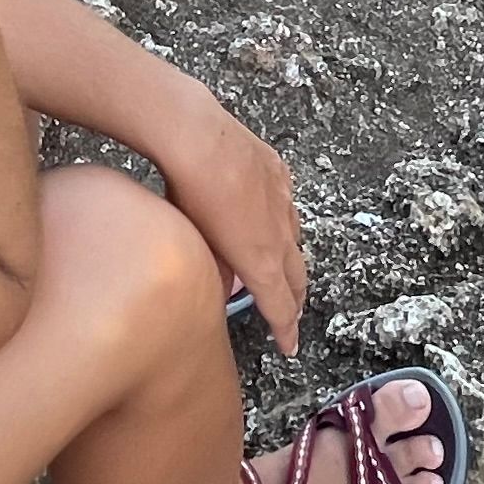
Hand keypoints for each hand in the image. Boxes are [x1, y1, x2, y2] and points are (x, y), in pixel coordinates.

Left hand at [145, 84, 307, 355]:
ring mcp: (282, 198)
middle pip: (296, 277)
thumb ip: (214, 269)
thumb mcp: (196, 243)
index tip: (290, 347)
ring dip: (289, 259)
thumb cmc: (187, 193)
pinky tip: (271, 217)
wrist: (196, 136)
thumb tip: (220, 280)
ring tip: (282, 271)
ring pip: (294, 238)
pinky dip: (280, 218)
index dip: (286, 329)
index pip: (280, 305)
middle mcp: (279, 232)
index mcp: (260, 259)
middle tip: (291, 316)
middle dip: (295, 301)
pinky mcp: (277, 171)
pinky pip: (286, 203)